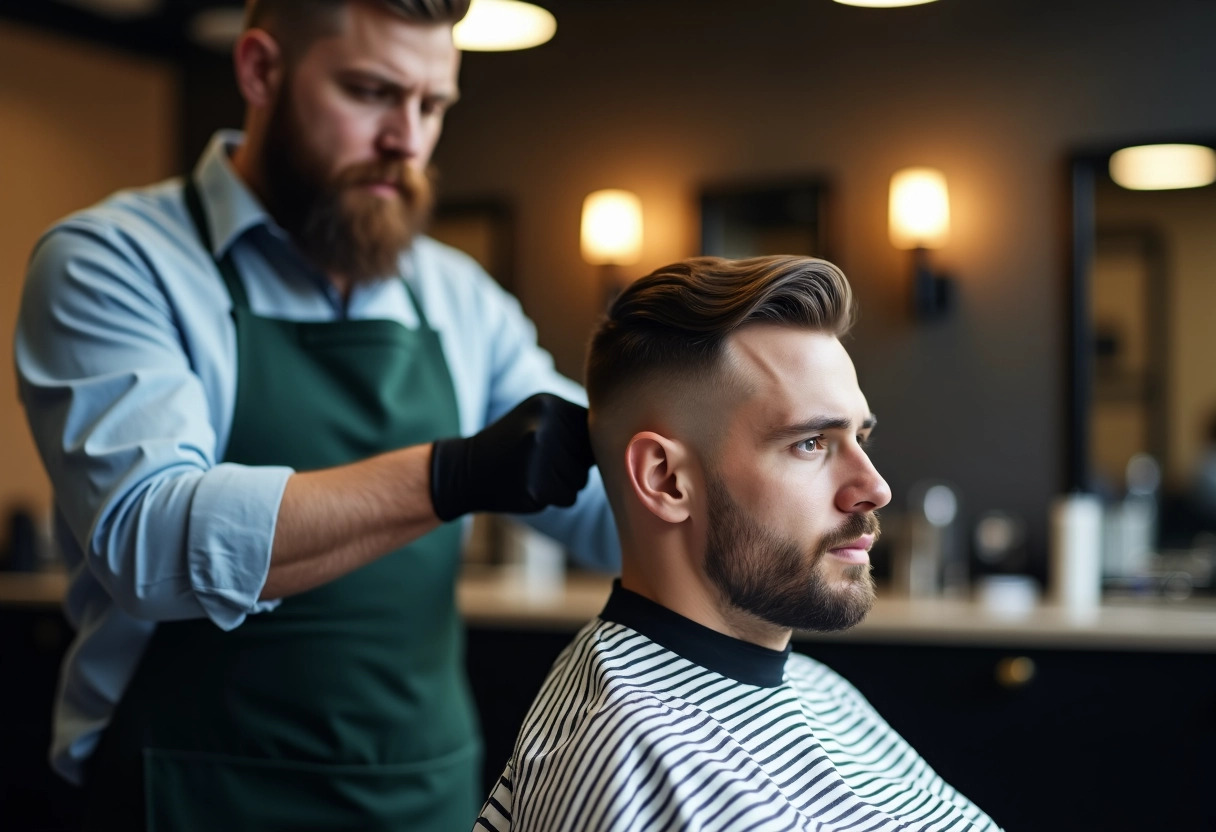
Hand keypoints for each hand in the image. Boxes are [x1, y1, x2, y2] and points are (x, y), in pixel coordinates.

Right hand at [429, 393, 595, 521]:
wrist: (465, 470)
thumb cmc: (512, 445)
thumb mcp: (537, 418)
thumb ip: (574, 424)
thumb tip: (624, 439)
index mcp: (548, 404)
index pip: (591, 428)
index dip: (578, 444)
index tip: (554, 447)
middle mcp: (544, 426)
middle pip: (588, 455)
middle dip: (571, 465)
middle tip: (539, 462)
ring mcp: (539, 456)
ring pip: (581, 478)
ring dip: (563, 482)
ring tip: (533, 472)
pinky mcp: (535, 485)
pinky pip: (569, 497)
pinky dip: (554, 497)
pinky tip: (529, 486)